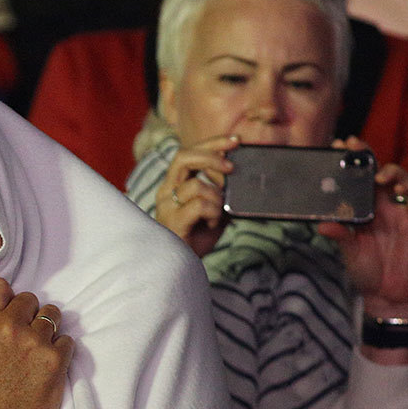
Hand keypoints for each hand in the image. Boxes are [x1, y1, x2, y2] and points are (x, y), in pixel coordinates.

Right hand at [0, 278, 73, 408]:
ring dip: (47, 328)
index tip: (7, 310)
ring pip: (52, 314)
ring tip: (38, 348)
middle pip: (29, 298)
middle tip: (23, 335)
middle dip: (28, 313)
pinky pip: (67, 339)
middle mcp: (9, 327)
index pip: (0, 285)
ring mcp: (35, 342)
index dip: (5, 297)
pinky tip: (46, 364)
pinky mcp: (56, 358)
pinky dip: (60, 349)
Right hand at [154, 135, 236, 256]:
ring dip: (216, 197)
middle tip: (231, 168)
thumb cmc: (196, 238)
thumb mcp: (214, 209)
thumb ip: (222, 192)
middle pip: (184, 157)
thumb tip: (241, 177)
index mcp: (173, 184)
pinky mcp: (172, 222)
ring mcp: (166, 207)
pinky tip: (212, 224)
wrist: (181, 267)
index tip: (236, 141)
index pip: (188, 153)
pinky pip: (199, 205)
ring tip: (218, 214)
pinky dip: (213, 212)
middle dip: (212, 157)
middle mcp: (166, 191)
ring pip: (197, 185)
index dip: (212, 143)